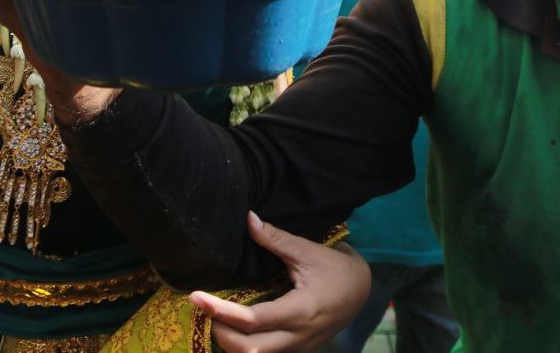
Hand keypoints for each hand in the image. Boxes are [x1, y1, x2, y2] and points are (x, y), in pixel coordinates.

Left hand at [190, 212, 370, 352]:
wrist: (362, 290)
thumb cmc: (335, 268)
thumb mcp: (308, 250)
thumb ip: (276, 239)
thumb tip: (248, 219)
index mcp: (300, 311)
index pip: (252, 320)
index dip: (220, 312)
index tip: (196, 297)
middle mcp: (298, 336)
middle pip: (249, 350)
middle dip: (220, 333)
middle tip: (203, 308)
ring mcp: (298, 348)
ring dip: (230, 344)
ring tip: (215, 318)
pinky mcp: (297, 350)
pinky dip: (244, 346)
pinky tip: (232, 329)